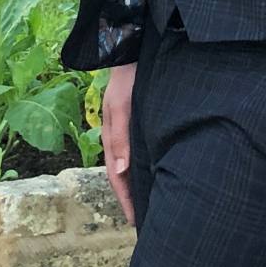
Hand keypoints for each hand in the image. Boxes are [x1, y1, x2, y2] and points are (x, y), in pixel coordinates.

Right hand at [101, 63, 137, 227]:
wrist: (131, 47)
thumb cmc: (127, 76)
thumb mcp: (122, 104)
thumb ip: (121, 135)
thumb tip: (122, 170)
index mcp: (111, 135)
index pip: (116, 175)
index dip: (125, 198)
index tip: (135, 220)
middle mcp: (118, 135)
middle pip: (122, 173)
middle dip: (130, 196)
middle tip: (145, 217)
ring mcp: (127, 127)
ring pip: (131, 162)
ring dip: (137, 182)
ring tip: (150, 200)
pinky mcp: (138, 119)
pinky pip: (139, 149)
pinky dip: (143, 165)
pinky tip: (154, 170)